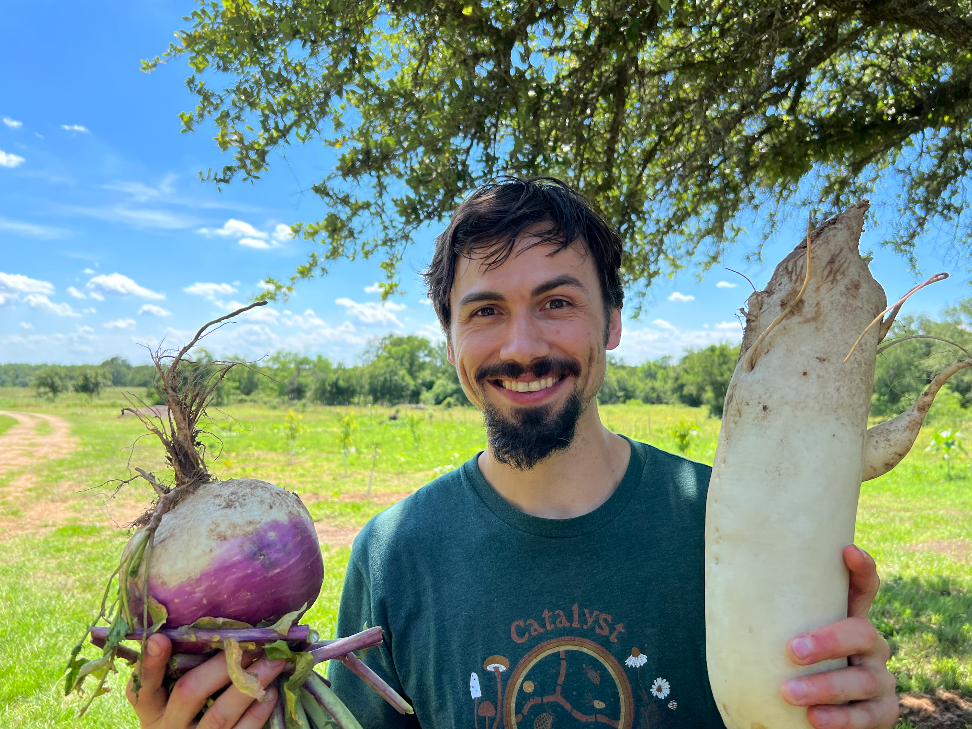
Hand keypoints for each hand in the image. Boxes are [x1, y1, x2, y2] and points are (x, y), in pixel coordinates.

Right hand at [126, 633, 285, 727]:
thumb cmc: (191, 716)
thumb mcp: (174, 700)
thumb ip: (182, 670)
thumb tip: (212, 629)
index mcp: (153, 711)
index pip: (142, 688)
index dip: (150, 664)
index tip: (160, 638)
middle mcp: (170, 727)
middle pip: (188, 693)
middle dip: (220, 666)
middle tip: (249, 644)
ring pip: (221, 714)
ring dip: (250, 683)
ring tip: (275, 661)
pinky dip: (260, 709)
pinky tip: (272, 691)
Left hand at [780, 545, 897, 728]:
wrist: (809, 713)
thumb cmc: (792, 664)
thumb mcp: (786, 635)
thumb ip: (773, 616)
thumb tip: (720, 589)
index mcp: (848, 619)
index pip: (863, 589)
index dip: (862, 570)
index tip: (847, 551)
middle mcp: (871, 645)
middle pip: (861, 633)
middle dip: (827, 641)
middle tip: (791, 651)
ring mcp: (879, 678)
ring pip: (863, 679)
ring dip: (825, 687)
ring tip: (788, 693)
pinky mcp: (882, 711)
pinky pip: (867, 716)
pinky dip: (840, 719)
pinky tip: (814, 719)